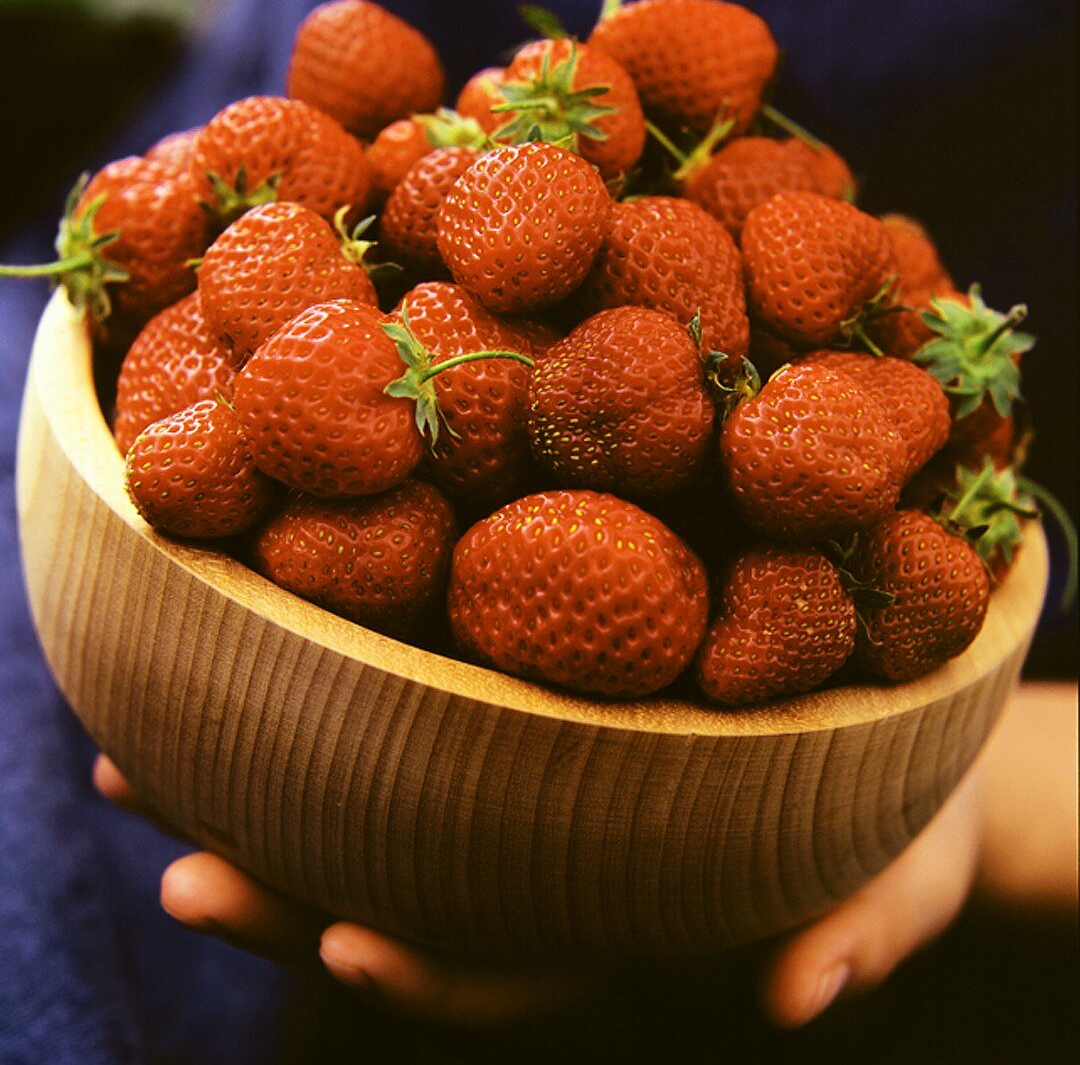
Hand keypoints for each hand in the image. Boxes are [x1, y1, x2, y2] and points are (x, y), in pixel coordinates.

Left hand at [94, 749, 986, 1028]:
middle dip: (285, 893)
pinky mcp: (515, 706)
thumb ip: (864, 925)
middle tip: (175, 870)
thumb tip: (797, 997)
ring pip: (374, 804)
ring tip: (133, 758)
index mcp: (622, 911)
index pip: (513, 966)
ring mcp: (520, 784)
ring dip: (254, 789)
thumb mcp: (900, 858)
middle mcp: (548, 861)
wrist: (877, 718)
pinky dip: (313, 697)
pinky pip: (400, 711)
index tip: (345, 940)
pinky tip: (232, 649)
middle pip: (404, 892)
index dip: (431, 969)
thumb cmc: (891, 796)